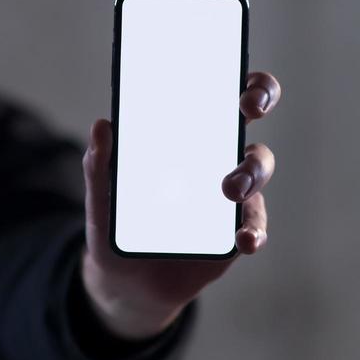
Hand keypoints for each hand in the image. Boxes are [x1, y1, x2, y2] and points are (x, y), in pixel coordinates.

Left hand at [80, 71, 281, 338]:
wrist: (126, 282)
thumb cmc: (117, 228)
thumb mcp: (101, 200)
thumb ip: (99, 167)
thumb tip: (102, 125)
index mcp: (182, 137)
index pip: (216, 93)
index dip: (238, 78)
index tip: (237, 77)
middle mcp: (212, 156)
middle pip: (248, 117)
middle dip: (259, 100)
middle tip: (247, 109)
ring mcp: (229, 194)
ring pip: (257, 168)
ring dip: (250, 171)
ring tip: (229, 189)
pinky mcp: (234, 231)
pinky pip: (254, 224)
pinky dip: (254, 230)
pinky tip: (243, 239)